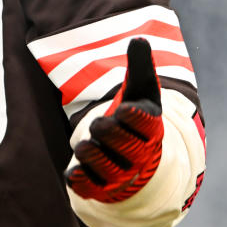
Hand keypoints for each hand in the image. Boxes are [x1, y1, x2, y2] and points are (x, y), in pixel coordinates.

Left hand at [65, 38, 163, 203]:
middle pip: (122, 143)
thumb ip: (141, 66)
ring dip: (91, 152)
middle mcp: (139, 156)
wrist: (136, 158)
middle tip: (100, 123)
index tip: (124, 108)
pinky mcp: (100, 187)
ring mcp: (121, 175)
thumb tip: (139, 39)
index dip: (133, 116)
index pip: (145, 123)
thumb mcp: (142, 91)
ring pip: (103, 165)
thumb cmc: (137, 117)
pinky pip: (87, 186)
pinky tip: (74, 172)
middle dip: (107, 130)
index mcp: (152, 130)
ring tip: (87, 145)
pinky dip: (79, 179)